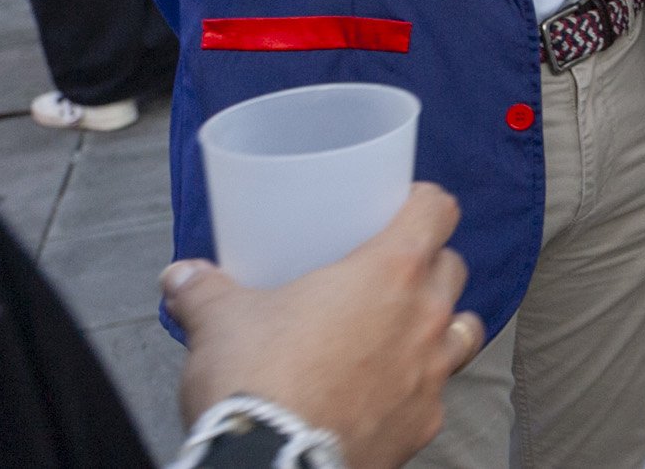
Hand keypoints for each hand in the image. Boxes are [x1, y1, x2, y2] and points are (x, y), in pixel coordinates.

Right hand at [166, 184, 483, 468]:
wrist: (272, 465)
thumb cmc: (258, 383)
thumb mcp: (220, 322)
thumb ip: (204, 291)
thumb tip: (181, 276)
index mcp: (390, 271)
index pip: (437, 211)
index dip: (425, 202)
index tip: (406, 206)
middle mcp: (424, 316)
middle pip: (452, 268)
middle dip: (429, 264)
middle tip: (390, 273)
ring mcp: (431, 372)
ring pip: (463, 329)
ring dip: (442, 323)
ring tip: (405, 328)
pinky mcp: (424, 421)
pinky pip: (437, 393)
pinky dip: (420, 386)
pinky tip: (388, 390)